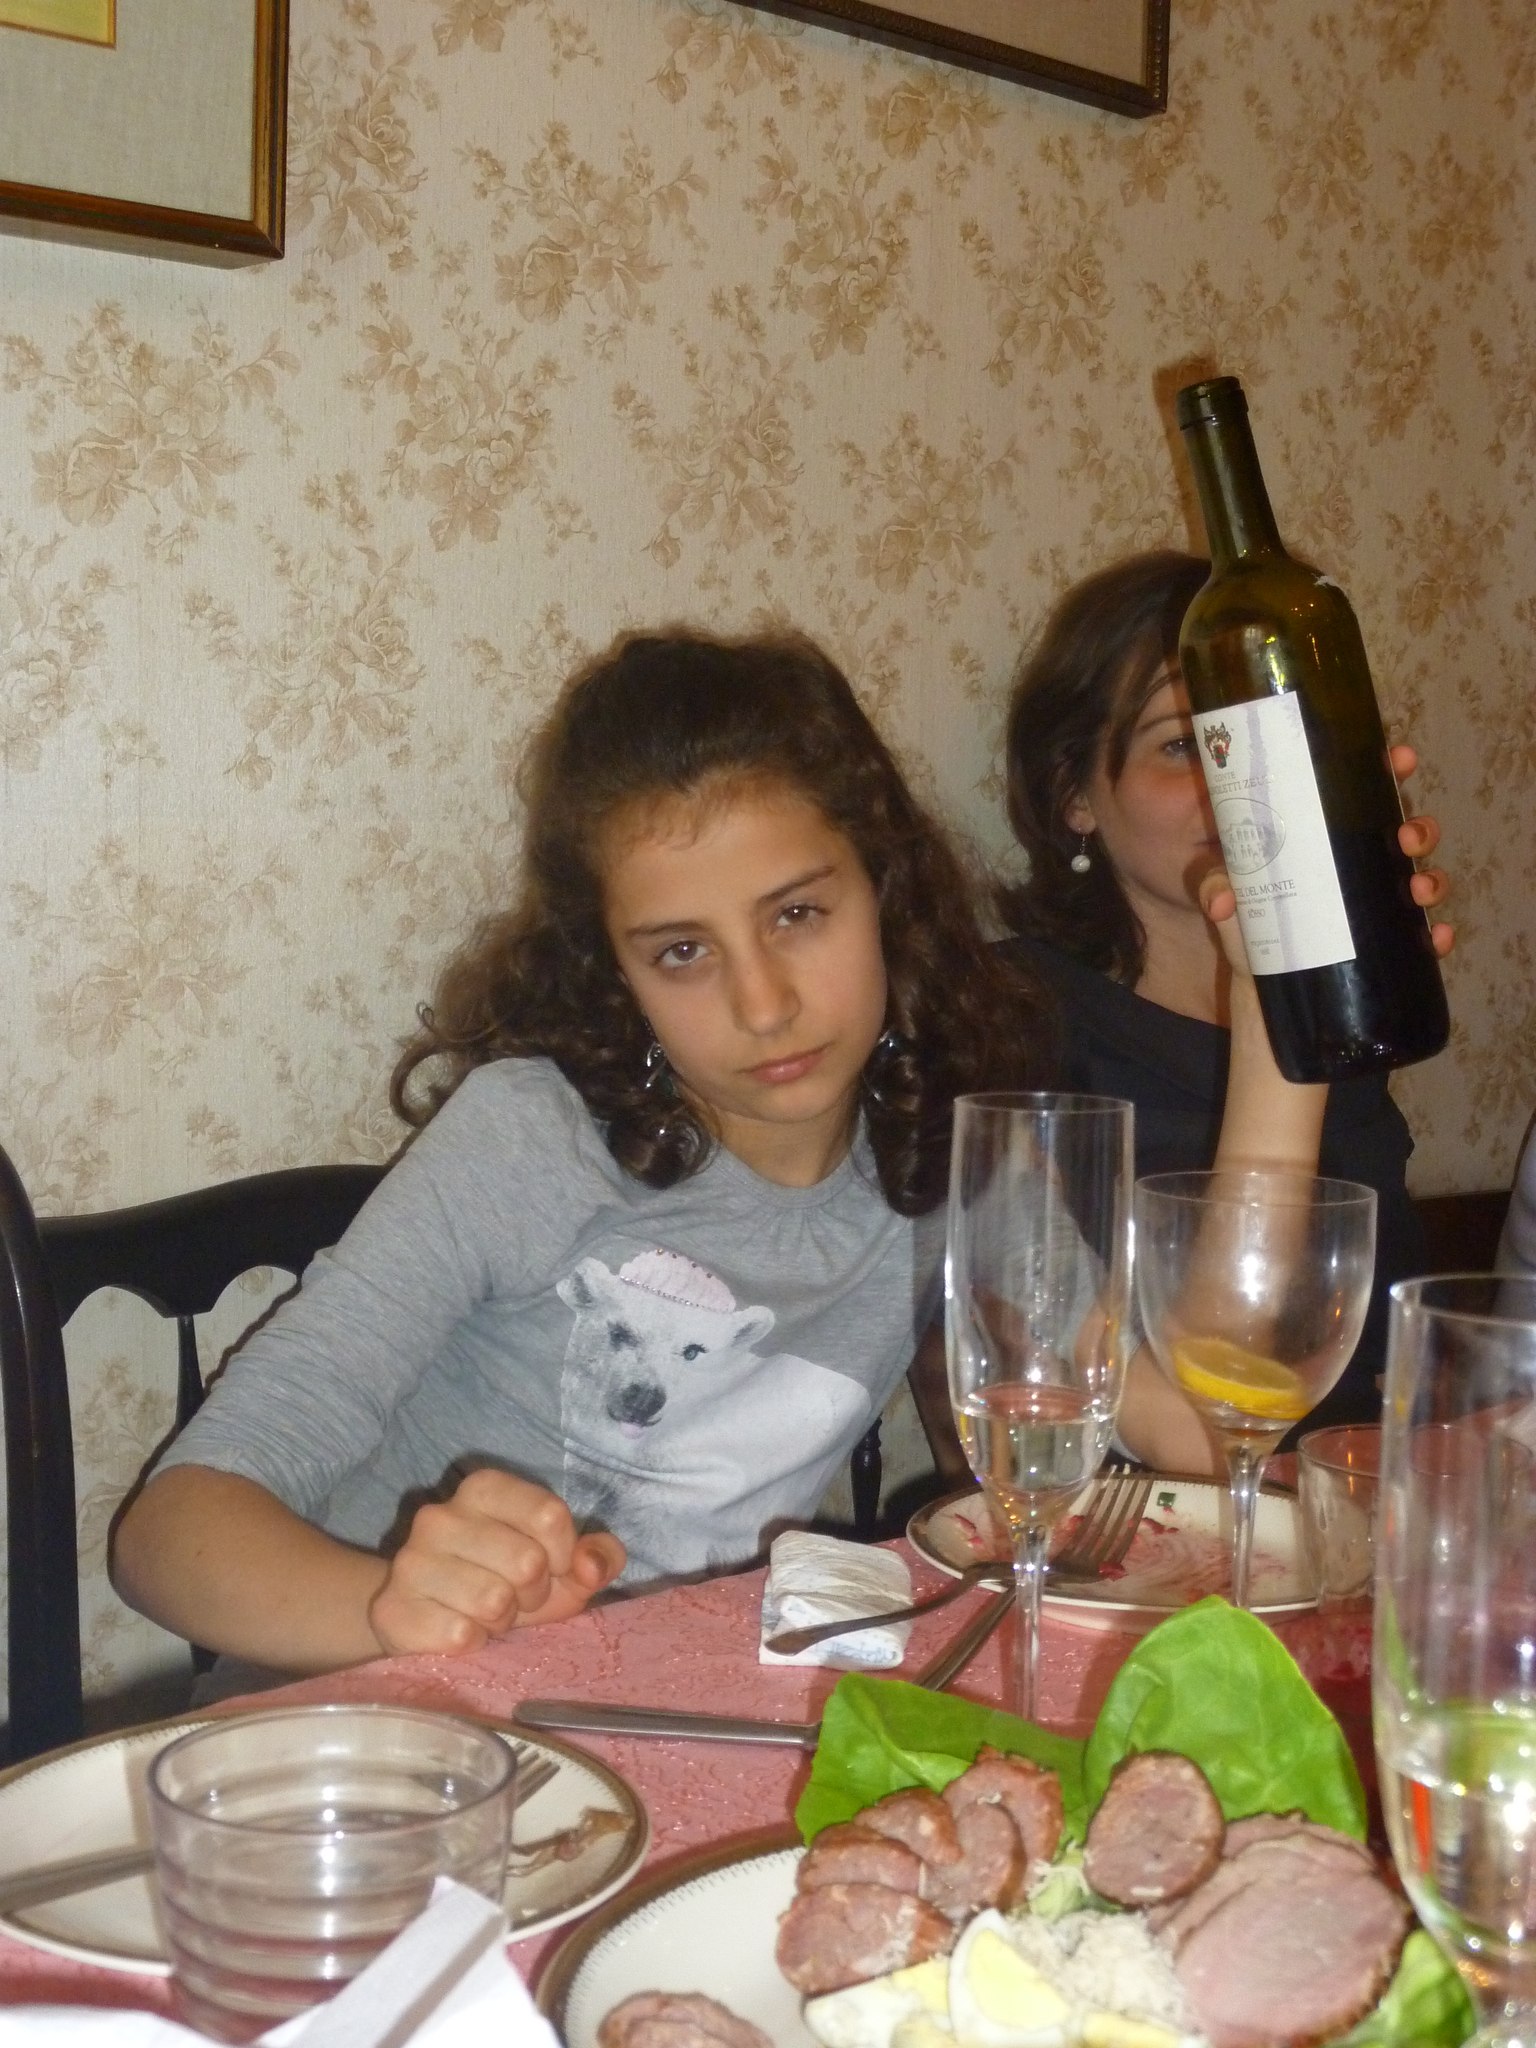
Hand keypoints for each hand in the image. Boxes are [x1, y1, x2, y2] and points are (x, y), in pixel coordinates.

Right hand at [367, 1470, 625, 1656]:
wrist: (420, 1612)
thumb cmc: (502, 1579)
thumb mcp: (559, 1562)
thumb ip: (595, 1555)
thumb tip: (592, 1567)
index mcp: (484, 1489)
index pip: (550, 1514)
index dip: (566, 1554)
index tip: (555, 1568)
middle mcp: (441, 1516)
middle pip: (528, 1562)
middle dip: (534, 1592)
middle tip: (514, 1596)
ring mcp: (410, 1561)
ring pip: (494, 1602)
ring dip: (501, 1620)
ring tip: (486, 1613)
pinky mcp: (393, 1609)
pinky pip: (460, 1635)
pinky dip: (472, 1643)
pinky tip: (459, 1629)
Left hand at [1198, 740, 1452, 967]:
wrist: (1258, 988)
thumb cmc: (1248, 928)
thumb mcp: (1228, 898)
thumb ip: (1213, 888)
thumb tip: (1220, 898)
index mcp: (1325, 840)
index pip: (1363, 795)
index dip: (1387, 770)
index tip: (1398, 758)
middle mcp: (1357, 867)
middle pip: (1403, 834)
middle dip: (1418, 829)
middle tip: (1406, 837)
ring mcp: (1375, 905)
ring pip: (1420, 880)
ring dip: (1431, 879)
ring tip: (1417, 889)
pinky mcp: (1385, 945)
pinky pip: (1421, 938)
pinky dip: (1435, 936)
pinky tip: (1435, 935)